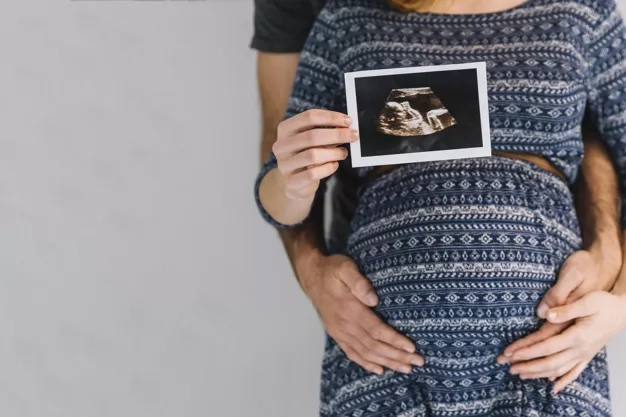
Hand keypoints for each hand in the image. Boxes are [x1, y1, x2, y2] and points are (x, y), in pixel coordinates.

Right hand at [273, 110, 356, 200]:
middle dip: (337, 134)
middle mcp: (281, 145)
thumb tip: (347, 126)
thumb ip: (326, 132)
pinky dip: (328, 168)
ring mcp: (284, 164)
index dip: (331, 117)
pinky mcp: (291, 182)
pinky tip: (334, 165)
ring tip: (344, 153)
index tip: (348, 121)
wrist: (294, 183)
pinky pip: (313, 174)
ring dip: (334, 153)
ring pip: (313, 155)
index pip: (309, 117)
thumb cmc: (306, 156)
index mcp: (285, 129)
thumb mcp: (312, 141)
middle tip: (353, 136)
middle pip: (312, 135)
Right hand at [301, 253, 423, 374]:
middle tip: (417, 362)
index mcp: (350, 309)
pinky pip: (352, 353)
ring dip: (387, 362)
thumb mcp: (345, 267)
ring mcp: (340, 332)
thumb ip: (359, 282)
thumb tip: (374, 299)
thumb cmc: (331, 269)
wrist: (311, 275)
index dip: (395, 340)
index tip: (411, 348)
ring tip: (405, 368)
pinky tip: (379, 369)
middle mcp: (345, 325)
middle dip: (397, 356)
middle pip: (374, 346)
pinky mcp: (336, 334)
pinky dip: (366, 363)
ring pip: (366, 353)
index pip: (376, 330)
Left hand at [502, 291, 625, 392]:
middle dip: (527, 366)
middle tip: (507, 367)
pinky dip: (563, 380)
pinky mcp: (588, 355)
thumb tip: (546, 315)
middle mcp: (580, 349)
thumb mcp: (588, 302)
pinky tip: (553, 387)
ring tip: (520, 375)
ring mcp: (584, 355)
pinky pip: (574, 372)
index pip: (545, 346)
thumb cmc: (605, 303)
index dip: (526, 351)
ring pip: (558, 370)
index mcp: (577, 336)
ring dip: (538, 374)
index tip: (510, 353)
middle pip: (549, 362)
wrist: (623, 312)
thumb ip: (567, 309)